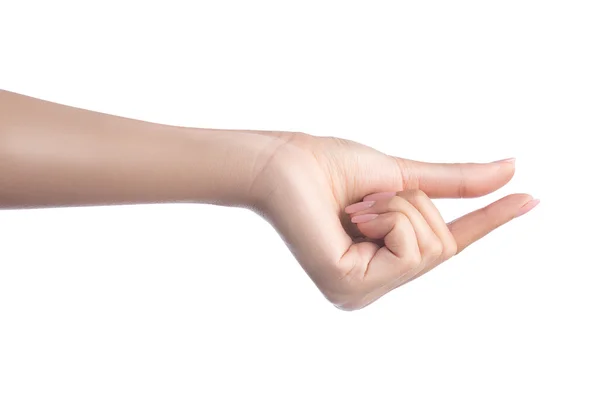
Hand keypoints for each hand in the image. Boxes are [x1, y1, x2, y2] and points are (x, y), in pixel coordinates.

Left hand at [249, 132, 537, 309]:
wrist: (284, 159)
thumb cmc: (331, 166)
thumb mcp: (403, 176)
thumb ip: (451, 184)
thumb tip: (510, 170)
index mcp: (381, 264)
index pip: (447, 245)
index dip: (489, 220)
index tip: (529, 199)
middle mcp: (371, 287)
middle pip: (442, 247)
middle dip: (415, 204)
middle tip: (369, 197)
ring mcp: (358, 294)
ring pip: (429, 248)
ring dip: (399, 206)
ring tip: (357, 205)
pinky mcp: (348, 287)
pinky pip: (407, 249)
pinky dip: (388, 216)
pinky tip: (351, 216)